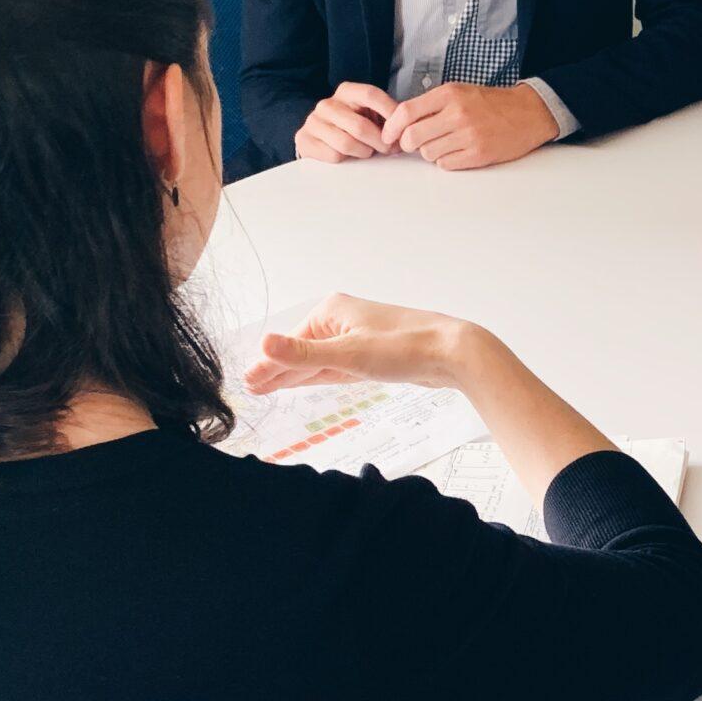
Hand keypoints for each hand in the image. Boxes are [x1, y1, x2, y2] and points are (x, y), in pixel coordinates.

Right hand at [246, 292, 613, 507]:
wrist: (453, 353)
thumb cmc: (404, 349)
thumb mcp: (347, 355)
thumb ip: (303, 355)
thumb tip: (262, 344)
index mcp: (332, 311)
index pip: (291, 343)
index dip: (269, 365)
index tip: (248, 382)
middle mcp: (343, 319)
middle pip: (302, 350)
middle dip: (277, 369)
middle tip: (250, 389)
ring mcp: (359, 336)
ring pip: (319, 359)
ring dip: (295, 374)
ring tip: (266, 388)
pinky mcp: (374, 354)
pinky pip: (337, 366)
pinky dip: (318, 374)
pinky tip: (304, 382)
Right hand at [295, 82, 393, 162]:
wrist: (320, 138)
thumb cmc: (351, 127)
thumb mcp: (370, 116)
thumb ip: (387, 118)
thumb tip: (408, 128)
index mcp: (346, 92)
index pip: (370, 94)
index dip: (390, 112)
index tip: (401, 129)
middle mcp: (327, 104)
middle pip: (360, 126)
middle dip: (379, 142)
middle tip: (388, 149)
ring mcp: (313, 121)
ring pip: (346, 143)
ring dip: (364, 152)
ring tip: (368, 151)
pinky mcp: (304, 140)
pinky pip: (333, 155)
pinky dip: (346, 160)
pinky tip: (349, 156)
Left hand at [381, 81, 559, 167]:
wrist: (527, 113)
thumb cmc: (490, 104)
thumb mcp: (459, 92)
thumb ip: (431, 105)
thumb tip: (400, 124)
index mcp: (449, 95)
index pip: (406, 112)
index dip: (391, 127)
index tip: (388, 136)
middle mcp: (457, 114)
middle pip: (413, 137)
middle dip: (409, 144)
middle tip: (416, 143)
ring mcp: (468, 135)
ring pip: (428, 153)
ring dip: (430, 151)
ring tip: (446, 143)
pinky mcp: (478, 154)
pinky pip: (445, 164)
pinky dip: (446, 160)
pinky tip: (459, 151)